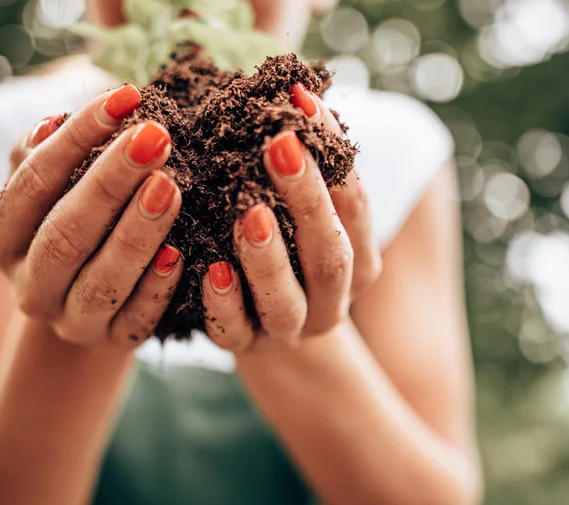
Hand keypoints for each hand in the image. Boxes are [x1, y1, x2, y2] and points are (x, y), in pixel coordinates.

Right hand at [0, 85, 184, 347]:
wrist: (86, 297)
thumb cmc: (68, 218)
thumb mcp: (46, 186)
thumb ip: (39, 152)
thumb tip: (52, 123)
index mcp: (3, 239)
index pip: (33, 182)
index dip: (76, 138)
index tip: (125, 98)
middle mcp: (29, 286)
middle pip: (65, 233)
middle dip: (110, 182)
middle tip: (154, 138)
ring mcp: (71, 320)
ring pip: (101, 279)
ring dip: (137, 232)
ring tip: (169, 186)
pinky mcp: (113, 341)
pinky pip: (136, 319)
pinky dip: (157, 287)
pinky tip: (180, 254)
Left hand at [202, 84, 382, 351]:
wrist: (261, 325)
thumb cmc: (284, 247)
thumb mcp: (302, 210)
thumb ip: (309, 167)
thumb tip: (296, 93)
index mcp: (359, 260)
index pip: (356, 204)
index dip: (332, 154)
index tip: (301, 103)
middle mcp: (332, 301)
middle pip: (329, 256)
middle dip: (307, 199)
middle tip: (280, 145)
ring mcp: (288, 329)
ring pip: (287, 300)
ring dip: (268, 255)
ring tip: (249, 210)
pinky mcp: (244, 347)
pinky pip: (235, 330)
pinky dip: (223, 300)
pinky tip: (210, 268)